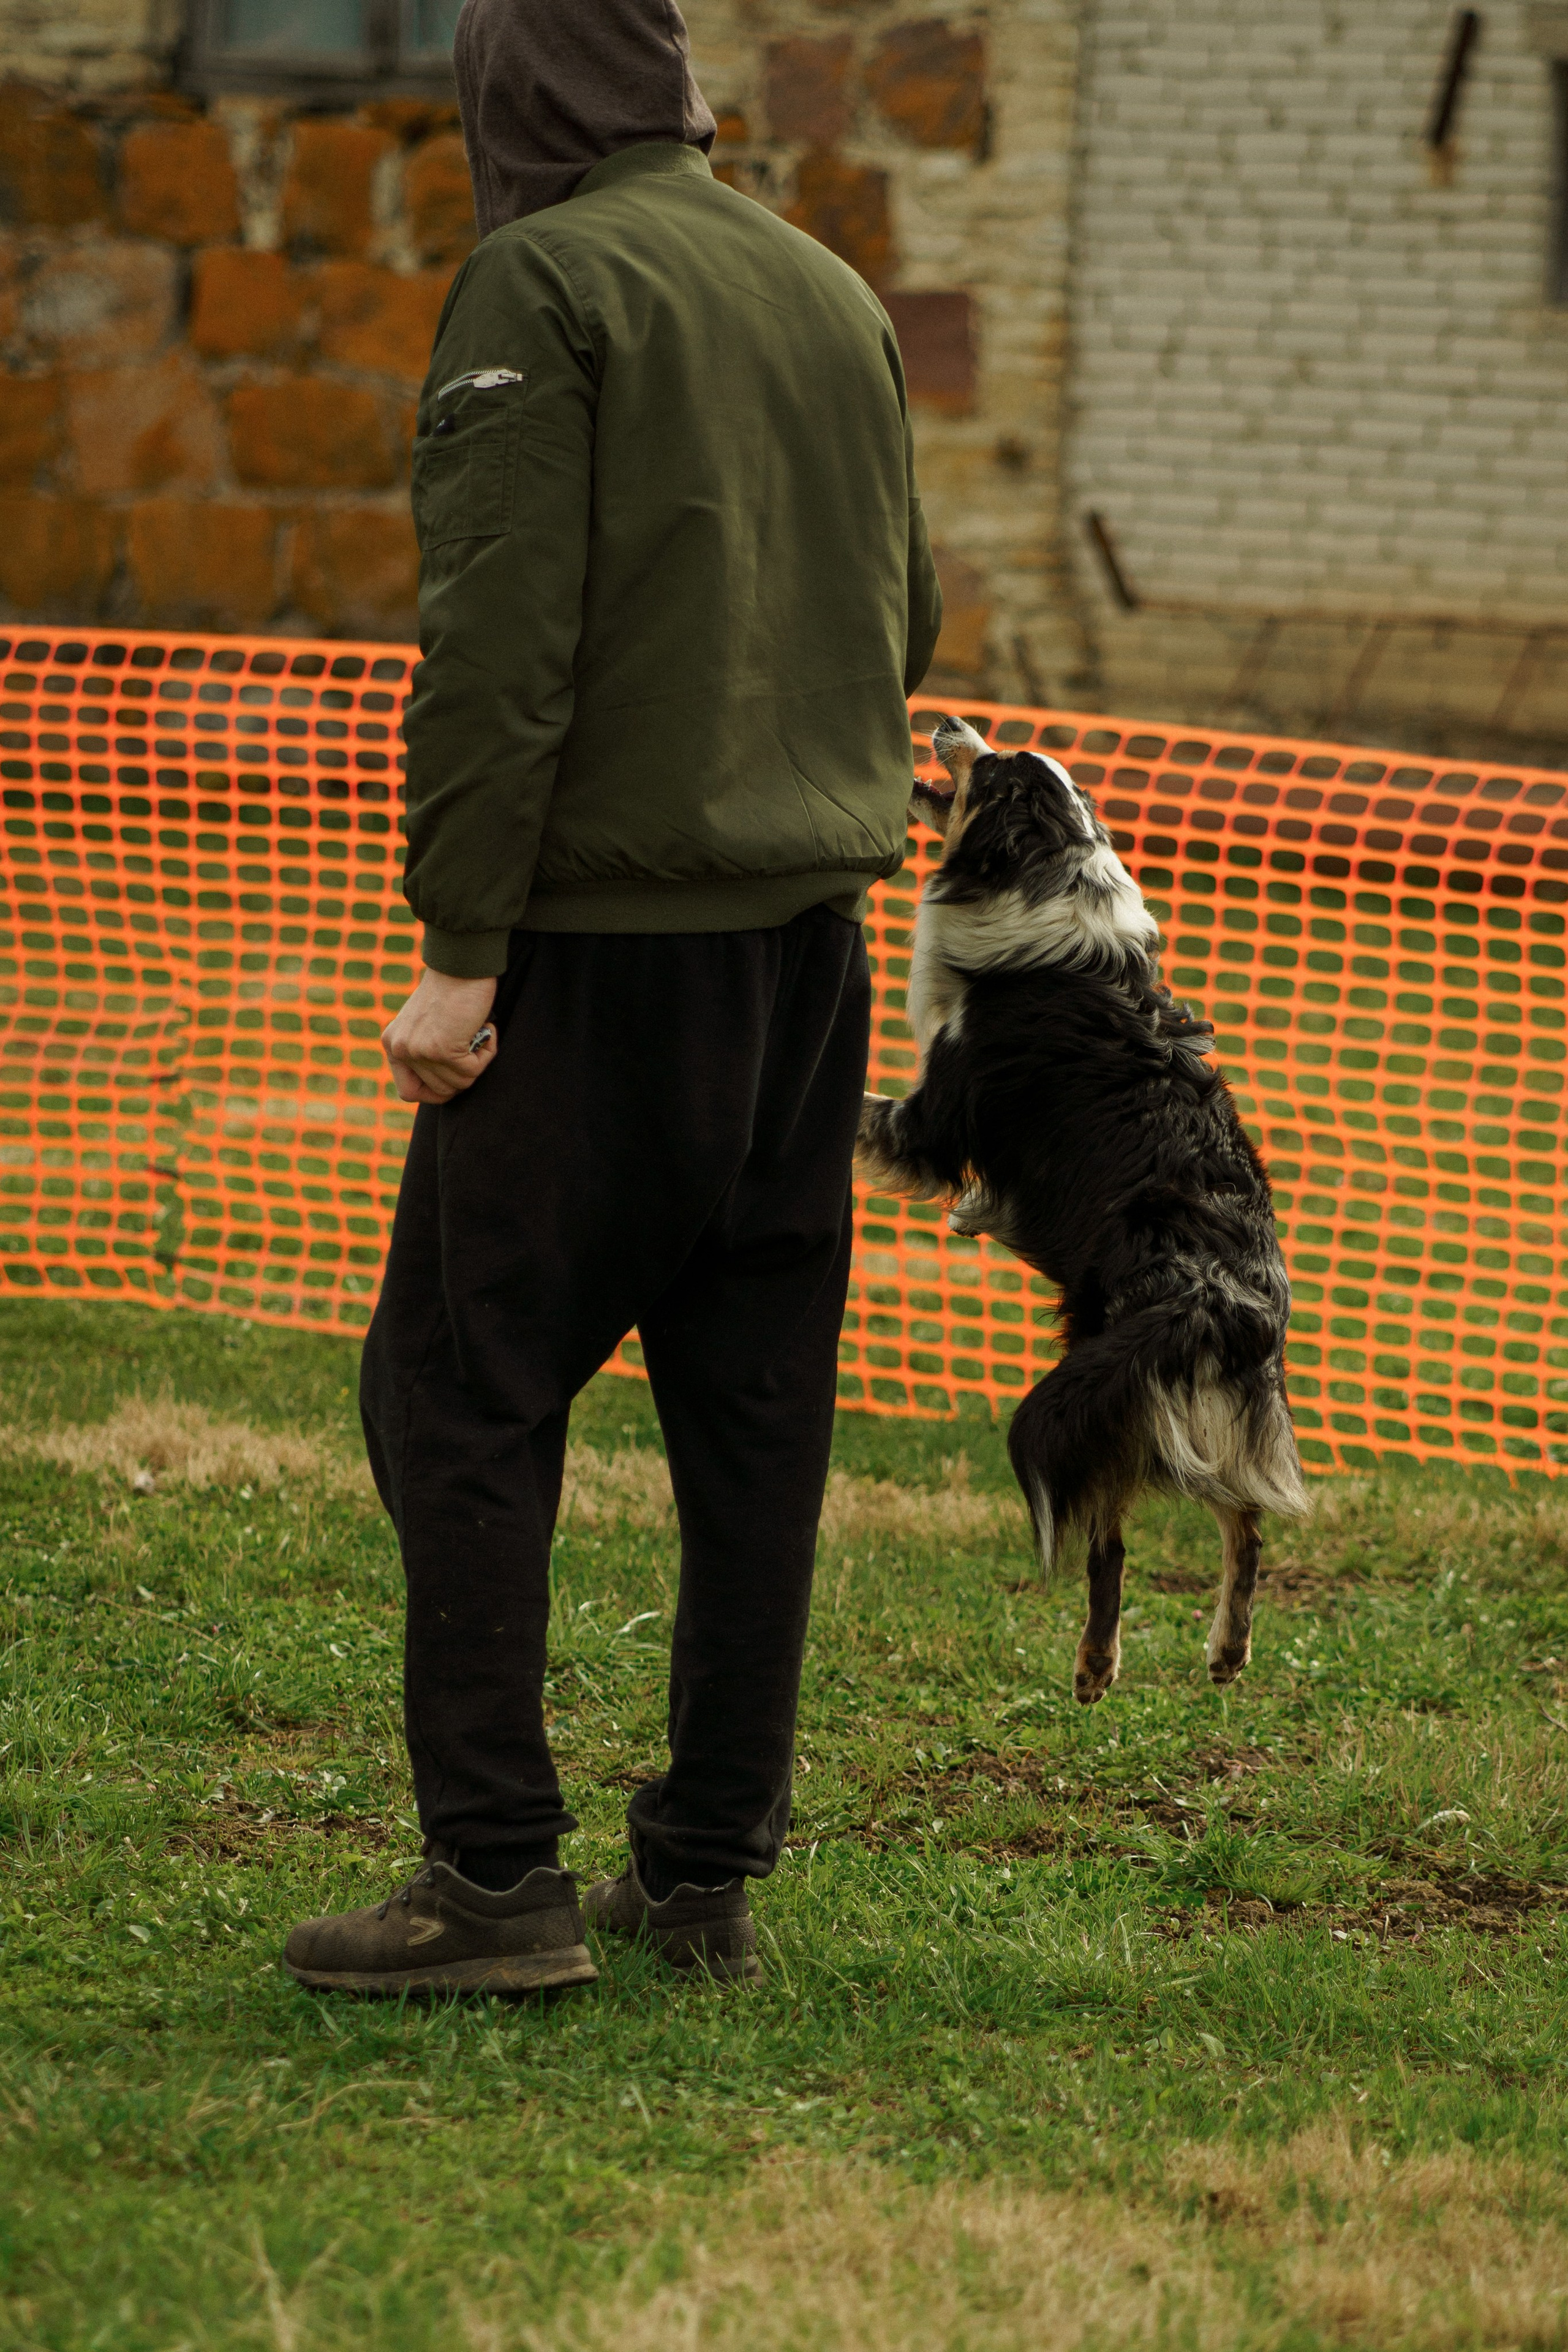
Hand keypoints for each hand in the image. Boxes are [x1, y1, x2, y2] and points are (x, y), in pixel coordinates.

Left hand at [382, 969, 498, 1105]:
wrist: (462, 964)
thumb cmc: (452, 990)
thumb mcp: (426, 1025)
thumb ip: (425, 1051)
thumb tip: (445, 1087)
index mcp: (392, 1044)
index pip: (408, 1092)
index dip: (435, 1092)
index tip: (454, 1076)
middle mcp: (400, 1049)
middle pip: (439, 1092)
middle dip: (462, 1075)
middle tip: (471, 1047)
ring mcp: (420, 1051)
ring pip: (459, 1084)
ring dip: (477, 1063)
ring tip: (478, 1033)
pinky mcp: (442, 1050)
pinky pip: (473, 1070)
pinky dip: (488, 1052)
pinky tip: (487, 1029)